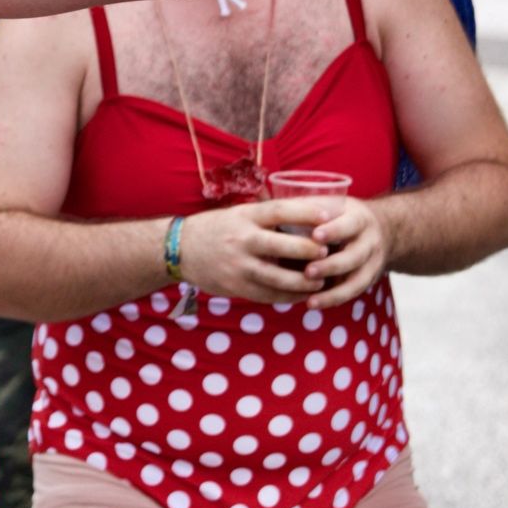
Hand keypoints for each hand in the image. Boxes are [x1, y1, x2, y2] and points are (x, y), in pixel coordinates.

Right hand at [177, 199, 331, 304]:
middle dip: (310, 251)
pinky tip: (302, 294)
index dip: (305, 212)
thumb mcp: (238, 214)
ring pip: (281, 278)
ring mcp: (239, 265)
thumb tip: (308, 215)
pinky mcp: (236, 286)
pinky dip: (290, 297)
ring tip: (320, 280)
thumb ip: (266, 217)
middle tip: (327, 253)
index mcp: (244, 216)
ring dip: (306, 281)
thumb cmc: (218, 228)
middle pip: (284, 245)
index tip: (328, 216)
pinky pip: (270, 295)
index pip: (279, 210)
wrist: (179, 249)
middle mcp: (242, 239)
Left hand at [301, 198, 388, 308]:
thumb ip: (307, 206)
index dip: (334, 230)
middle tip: (307, 270)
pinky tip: (312, 303)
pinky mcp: (368, 279)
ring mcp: (372, 263)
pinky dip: (333, 299)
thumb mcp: (331, 204)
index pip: (349, 224)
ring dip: (333, 290)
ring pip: (356, 279)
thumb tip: (262, 196)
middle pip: (354, 256)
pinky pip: (352, 293)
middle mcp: (369, 241)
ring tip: (309, 295)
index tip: (315, 235)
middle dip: (331, 265)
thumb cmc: (340, 214)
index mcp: (359, 218)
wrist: (381, 230)